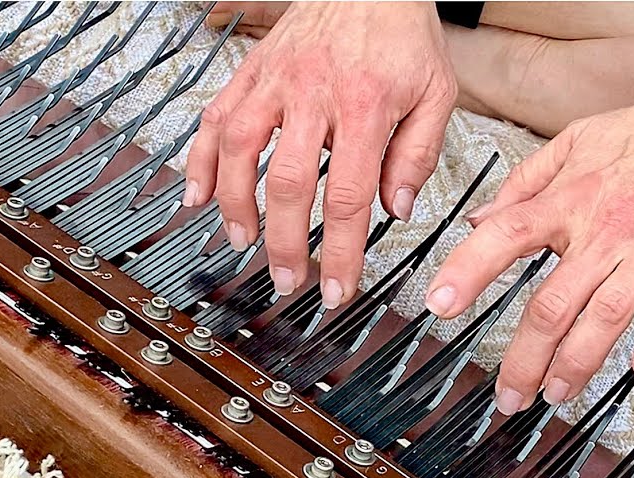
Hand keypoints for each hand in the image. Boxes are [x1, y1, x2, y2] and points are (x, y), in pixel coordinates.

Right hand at [186, 1, 456, 307]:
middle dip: (285, 241)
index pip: (348, 194)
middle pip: (289, 182)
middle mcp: (313, 94)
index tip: (338, 288)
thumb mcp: (437, 92)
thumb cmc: (402, 32)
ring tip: (241, 242)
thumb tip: (395, 210)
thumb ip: (418, 154)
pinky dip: (200, 159)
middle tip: (288, 279)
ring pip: (240, 149)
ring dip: (235, 203)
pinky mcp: (251, 71)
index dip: (341, 250)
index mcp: (364, 105)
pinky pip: (215, 117)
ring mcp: (275, 81)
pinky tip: (197, 194)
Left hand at [423, 1, 633, 415]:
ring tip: (556, 393)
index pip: (507, 235)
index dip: (469, 269)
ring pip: (606, 316)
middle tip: (508, 393)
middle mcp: (609, 227)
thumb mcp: (580, 140)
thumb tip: (479, 221)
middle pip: (553, 303)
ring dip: (576, 363)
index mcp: (574, 199)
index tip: (440, 305)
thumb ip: (525, 183)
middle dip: (524, 358)